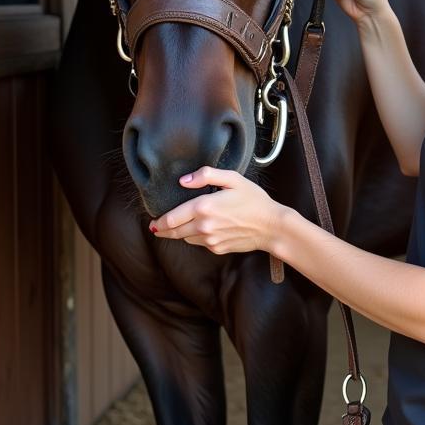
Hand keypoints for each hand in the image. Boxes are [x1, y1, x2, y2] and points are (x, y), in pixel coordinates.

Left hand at [150, 167, 283, 254]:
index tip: (153, 221)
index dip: (159, 221)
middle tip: (156, 227)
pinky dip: (196, 237)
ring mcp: (209, 240)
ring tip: (179, 226)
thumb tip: (183, 180)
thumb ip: (206, 175)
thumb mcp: (233, 179)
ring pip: (185, 238)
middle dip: (163, 230)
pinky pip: (199, 243)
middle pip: (174, 232)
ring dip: (179, 233)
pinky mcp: (216, 248)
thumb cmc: (254, 201)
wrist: (271, 227)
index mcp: (203, 207)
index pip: (171, 218)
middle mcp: (203, 226)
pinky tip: (203, 230)